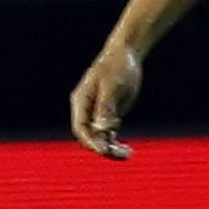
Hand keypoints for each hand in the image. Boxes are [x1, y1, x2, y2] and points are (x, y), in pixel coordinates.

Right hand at [71, 41, 142, 159]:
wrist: (126, 54)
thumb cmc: (117, 67)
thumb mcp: (113, 86)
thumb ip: (106, 108)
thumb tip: (102, 130)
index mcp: (81, 102)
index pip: (81, 128)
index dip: (91, 141)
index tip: (105, 150)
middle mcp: (86, 110)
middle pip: (89, 136)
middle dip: (102, 148)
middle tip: (122, 154)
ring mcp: (97, 113)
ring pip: (99, 138)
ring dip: (110, 149)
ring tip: (127, 154)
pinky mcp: (109, 114)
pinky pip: (108, 134)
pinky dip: (115, 144)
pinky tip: (127, 150)